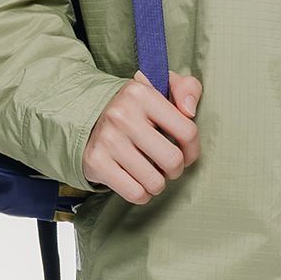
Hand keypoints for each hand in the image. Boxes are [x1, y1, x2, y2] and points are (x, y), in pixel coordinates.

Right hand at [82, 68, 202, 204]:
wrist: (88, 117)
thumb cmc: (135, 107)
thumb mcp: (161, 86)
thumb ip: (187, 88)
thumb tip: (190, 110)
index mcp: (141, 93)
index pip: (187, 132)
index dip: (193, 149)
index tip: (186, 152)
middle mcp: (122, 115)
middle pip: (172, 160)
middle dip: (176, 169)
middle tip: (167, 164)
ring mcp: (107, 139)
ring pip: (154, 182)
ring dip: (158, 183)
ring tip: (151, 172)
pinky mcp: (96, 162)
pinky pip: (135, 193)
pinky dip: (142, 194)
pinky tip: (138, 182)